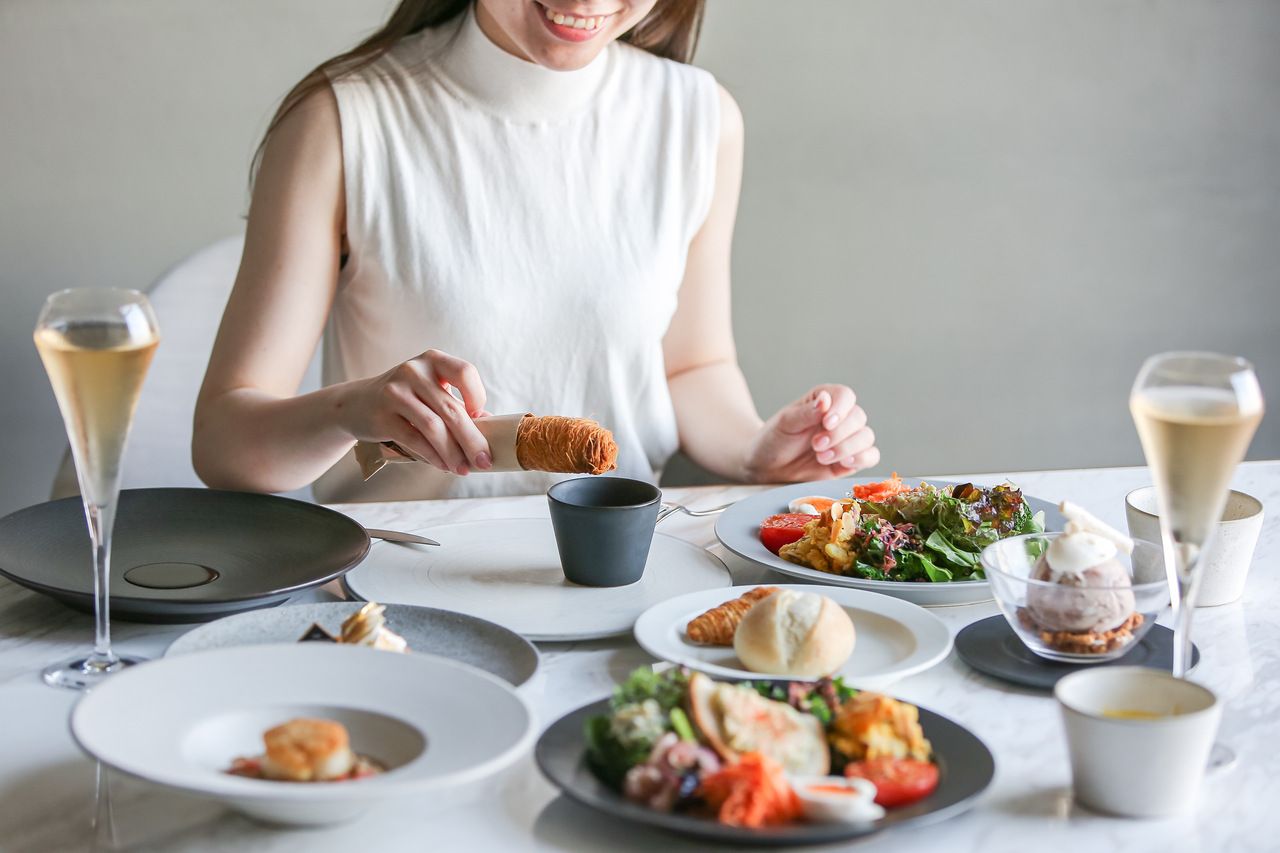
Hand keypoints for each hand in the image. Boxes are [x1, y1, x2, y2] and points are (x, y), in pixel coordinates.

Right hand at [340, 349, 492, 475]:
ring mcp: (395, 392)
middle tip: (484, 461)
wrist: (357, 404)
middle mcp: (414, 371)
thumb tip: (490, 427)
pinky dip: (433, 456)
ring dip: (453, 453)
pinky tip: (444, 465)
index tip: (481, 419)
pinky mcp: (382, 415)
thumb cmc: (406, 400)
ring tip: (463, 469)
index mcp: (433, 360)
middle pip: (451, 409)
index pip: (465, 372)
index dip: (478, 396)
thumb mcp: (431, 393)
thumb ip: (457, 406)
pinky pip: (414, 439)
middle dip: (472, 440)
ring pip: (434, 427)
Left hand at [743, 384, 878, 482]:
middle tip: (816, 445)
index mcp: (824, 401)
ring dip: (847, 448)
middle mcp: (840, 418)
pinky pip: (871, 456)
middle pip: (858, 417)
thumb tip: (826, 399)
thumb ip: (806, 412)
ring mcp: (846, 439)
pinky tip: (843, 463)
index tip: (826, 423)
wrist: (767, 467)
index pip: (845, 396)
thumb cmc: (774, 440)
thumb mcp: (785, 423)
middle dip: (839, 434)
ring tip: (821, 457)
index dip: (840, 408)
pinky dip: (861, 459)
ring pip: (866, 437)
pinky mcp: (850, 460)